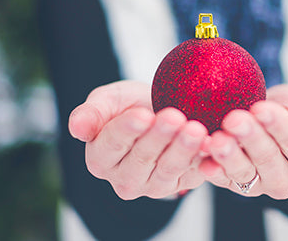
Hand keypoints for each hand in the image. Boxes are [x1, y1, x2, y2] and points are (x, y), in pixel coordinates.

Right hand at [68, 81, 208, 199]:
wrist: (160, 112)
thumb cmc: (129, 105)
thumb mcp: (108, 101)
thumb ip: (91, 113)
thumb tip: (76, 128)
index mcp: (100, 158)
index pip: (112, 144)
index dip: (127, 130)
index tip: (142, 115)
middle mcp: (124, 179)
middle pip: (142, 158)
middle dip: (160, 137)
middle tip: (175, 116)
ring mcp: (153, 186)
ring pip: (168, 169)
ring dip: (183, 149)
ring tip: (195, 129)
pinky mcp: (179, 185)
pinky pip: (192, 174)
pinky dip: (202, 159)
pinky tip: (211, 143)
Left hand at [199, 85, 287, 198]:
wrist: (264, 116)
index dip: (278, 125)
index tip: (260, 108)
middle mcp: (287, 179)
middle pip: (268, 158)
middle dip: (250, 138)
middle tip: (234, 119)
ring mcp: (259, 185)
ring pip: (244, 173)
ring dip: (229, 157)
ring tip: (217, 141)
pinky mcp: (234, 185)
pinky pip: (223, 180)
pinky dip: (213, 171)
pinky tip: (203, 162)